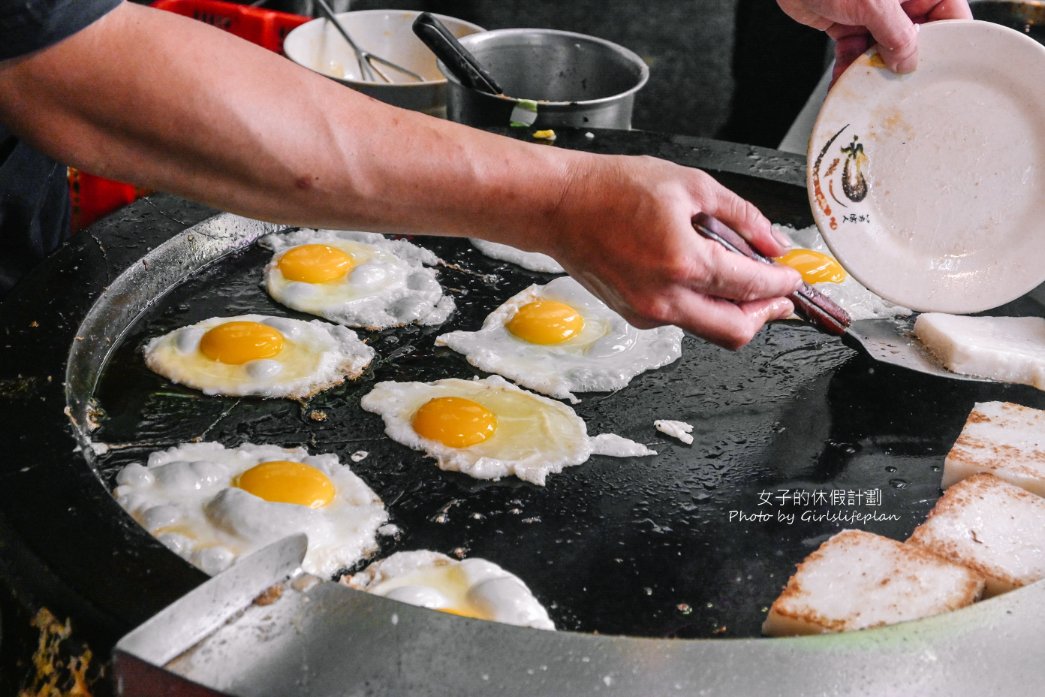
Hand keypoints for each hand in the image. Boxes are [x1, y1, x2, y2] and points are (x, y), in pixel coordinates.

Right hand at [536, 154, 801, 349]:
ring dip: (733, 310)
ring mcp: (647, 313)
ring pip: (709, 329)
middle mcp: (665, 299)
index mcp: (683, 263)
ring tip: (739, 279)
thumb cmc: (612, 189)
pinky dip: (702, 305)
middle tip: (778, 296)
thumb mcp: (690, 185)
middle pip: (736, 331)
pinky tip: (701, 277)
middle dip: (765, 314)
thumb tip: (772, 242)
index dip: (782, 284)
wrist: (560, 206)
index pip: (751, 286)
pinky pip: (682, 320)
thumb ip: (741, 216)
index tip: (792, 277)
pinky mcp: (634, 316)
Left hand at [777, 0, 971, 80]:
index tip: (943, 66)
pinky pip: (854, 51)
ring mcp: (873, 12)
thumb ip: (896, 33)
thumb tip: (908, 61)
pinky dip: (848, 69)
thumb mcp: (875, 2)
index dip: (948, 39)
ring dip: (873, 71)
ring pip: (882, 49)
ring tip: (869, 89)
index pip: (948, 12)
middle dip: (904, 62)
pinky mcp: (848, 23)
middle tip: (902, 84)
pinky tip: (844, 84)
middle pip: (913, 36)